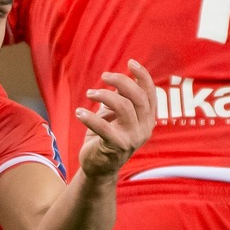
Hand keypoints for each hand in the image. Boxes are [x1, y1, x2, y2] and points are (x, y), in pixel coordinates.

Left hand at [74, 60, 155, 180]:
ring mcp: (132, 139)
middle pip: (138, 97)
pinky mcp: (117, 147)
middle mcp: (144, 129)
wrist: (98, 168)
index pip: (150, 93)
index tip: (131, 62)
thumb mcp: (115, 116)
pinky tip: (79, 112)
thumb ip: (121, 100)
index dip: (143, 76)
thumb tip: (119, 81)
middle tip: (104, 76)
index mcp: (148, 120)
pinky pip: (104, 127)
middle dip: (121, 81)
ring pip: (124, 107)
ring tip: (90, 93)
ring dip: (104, 96)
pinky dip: (90, 117)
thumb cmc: (106, 137)